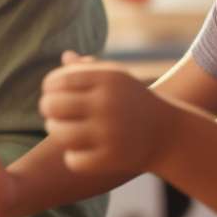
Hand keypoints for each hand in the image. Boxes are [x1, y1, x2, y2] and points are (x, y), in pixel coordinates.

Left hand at [41, 51, 172, 174]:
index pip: (58, 80)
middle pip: (52, 106)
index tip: (53, 93)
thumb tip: (66, 57)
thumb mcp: (117, 78)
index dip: (49, 87)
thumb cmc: (132, 100)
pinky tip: (78, 150)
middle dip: (47, 109)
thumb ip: (88, 68)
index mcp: (107, 78)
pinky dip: (73, 156)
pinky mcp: (112, 158)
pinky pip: (73, 159)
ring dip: (55, 131)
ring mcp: (110, 132)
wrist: (169, 133)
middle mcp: (108, 103)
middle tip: (52, 113)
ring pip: (59, 133)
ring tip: (60, 128)